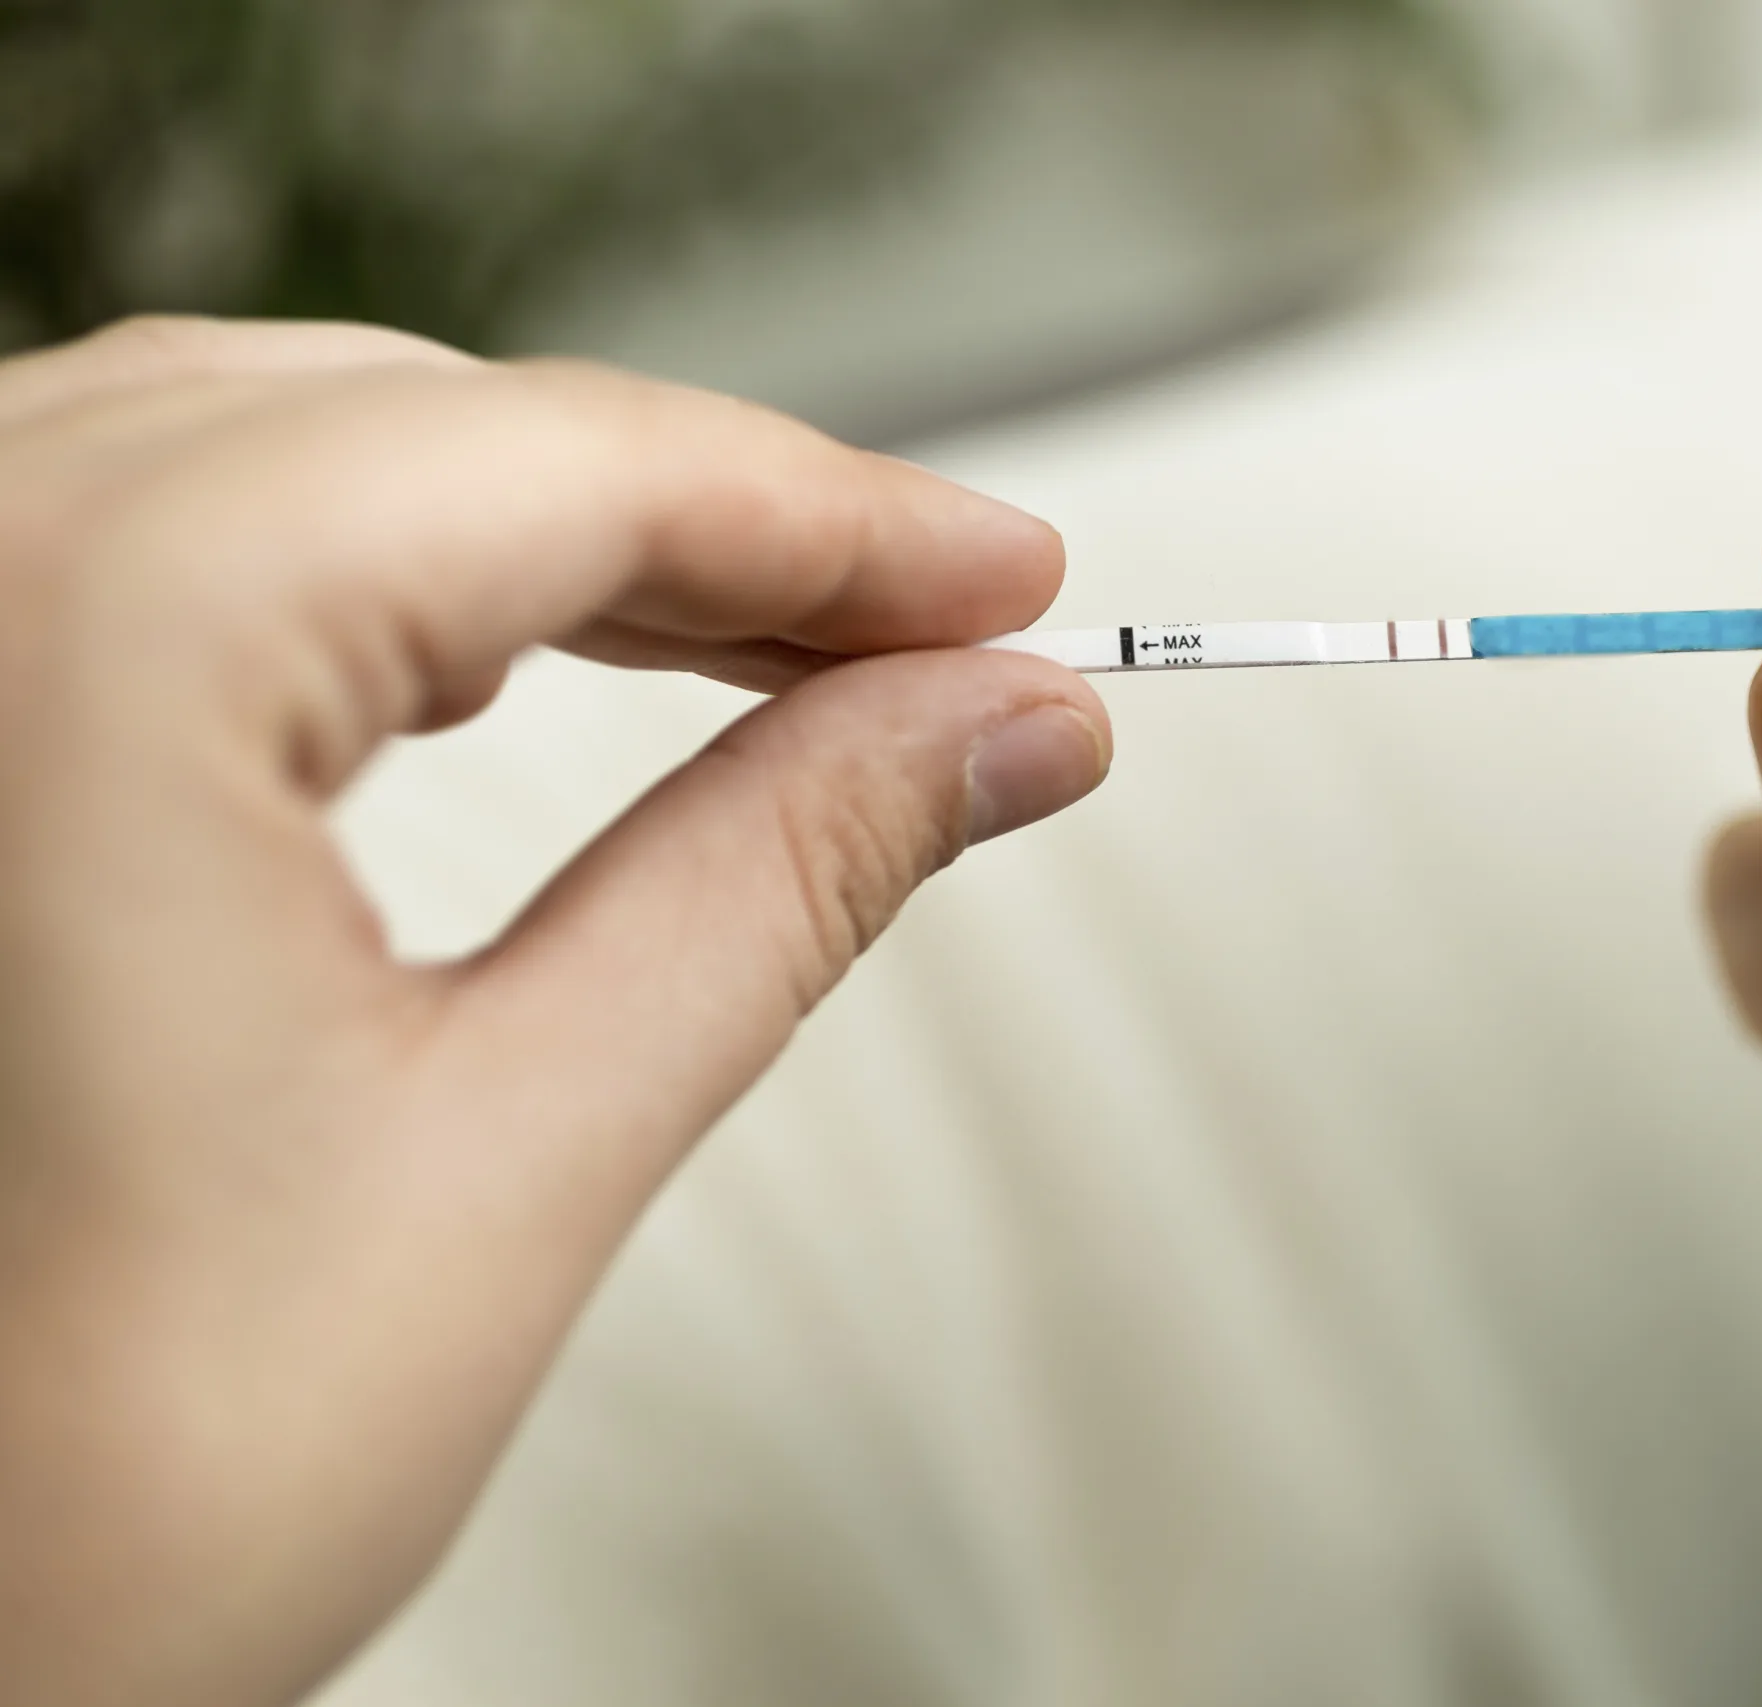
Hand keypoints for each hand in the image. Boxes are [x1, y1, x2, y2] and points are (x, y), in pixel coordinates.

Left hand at [0, 318, 1109, 1706]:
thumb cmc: (53, 1514)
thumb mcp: (507, 1169)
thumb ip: (781, 886)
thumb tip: (994, 731)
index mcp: (75, 661)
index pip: (557, 470)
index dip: (834, 518)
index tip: (1006, 582)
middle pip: (427, 427)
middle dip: (715, 520)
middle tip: (934, 632)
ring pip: (286, 447)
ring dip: (552, 522)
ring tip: (774, 632)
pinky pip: (152, 529)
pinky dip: (373, 560)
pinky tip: (498, 633)